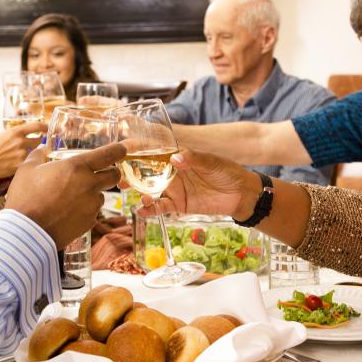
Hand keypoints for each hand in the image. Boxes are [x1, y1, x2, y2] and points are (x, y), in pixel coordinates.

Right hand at [0, 122, 46, 179]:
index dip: (44, 126)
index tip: (48, 128)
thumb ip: (6, 134)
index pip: (36, 126)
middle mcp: (21, 142)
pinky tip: (17, 165)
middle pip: (38, 141)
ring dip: (29, 155)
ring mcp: (22, 154)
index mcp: (15, 132)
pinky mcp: (20, 165)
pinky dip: (25, 164)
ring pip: (33, 154)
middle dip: (38, 143)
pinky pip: (28, 163)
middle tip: (35, 146)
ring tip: (19, 158)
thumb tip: (9, 135)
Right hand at [6, 143, 125, 247]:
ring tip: (70, 197)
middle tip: (98, 172)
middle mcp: (90, 185)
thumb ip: (38, 155)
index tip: (122, 148)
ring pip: (101, 195)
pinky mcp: (89, 222)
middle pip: (114, 176)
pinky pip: (92, 212)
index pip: (110, 154)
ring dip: (92, 193)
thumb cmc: (25, 197)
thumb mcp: (26, 169)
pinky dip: (84, 210)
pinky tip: (67, 212)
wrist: (26, 232)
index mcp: (78, 167)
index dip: (119, 149)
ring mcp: (91, 205)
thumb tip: (42, 148)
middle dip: (110, 172)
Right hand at [134, 149, 262, 220]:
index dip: (139, 152)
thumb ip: (193, 159)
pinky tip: (141, 209)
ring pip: (151, 190)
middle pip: (147, 173)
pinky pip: (161, 207)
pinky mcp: (178, 205)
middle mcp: (172, 173)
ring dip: (139, 191)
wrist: (241, 194)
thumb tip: (175, 158)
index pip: (155, 153)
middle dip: (132, 174)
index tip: (124, 152)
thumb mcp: (212, 162)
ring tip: (134, 193)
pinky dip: (150, 209)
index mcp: (178, 157)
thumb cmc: (227, 172)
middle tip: (119, 177)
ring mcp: (174, 189)